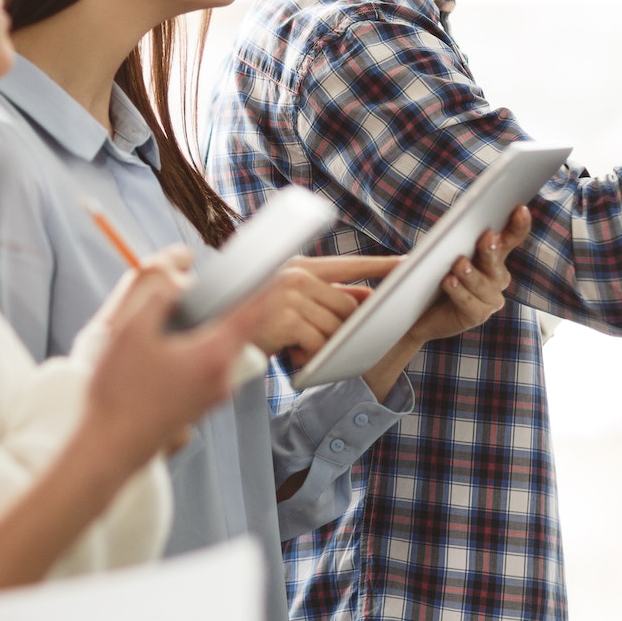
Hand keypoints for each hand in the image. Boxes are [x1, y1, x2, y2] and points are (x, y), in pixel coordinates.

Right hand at [81, 261, 275, 465]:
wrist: (110, 447)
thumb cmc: (120, 393)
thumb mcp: (131, 330)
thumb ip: (158, 297)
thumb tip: (177, 282)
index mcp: (213, 354)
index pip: (254, 312)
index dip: (266, 287)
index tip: (275, 269)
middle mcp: (222, 377)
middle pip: (238, 330)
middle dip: (227, 307)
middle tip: (206, 289)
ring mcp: (212, 395)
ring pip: (221, 350)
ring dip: (207, 331)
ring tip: (175, 321)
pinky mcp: (199, 406)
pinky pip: (208, 368)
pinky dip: (197, 352)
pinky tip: (166, 352)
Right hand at [250, 255, 402, 365]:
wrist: (216, 330)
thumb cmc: (255, 316)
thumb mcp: (291, 298)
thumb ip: (326, 294)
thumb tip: (366, 298)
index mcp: (300, 266)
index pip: (349, 264)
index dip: (379, 265)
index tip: (405, 264)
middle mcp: (296, 275)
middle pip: (346, 304)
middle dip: (345, 327)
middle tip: (332, 341)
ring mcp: (290, 295)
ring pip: (334, 327)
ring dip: (325, 345)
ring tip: (302, 350)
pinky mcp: (285, 318)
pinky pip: (318, 342)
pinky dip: (312, 354)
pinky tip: (297, 356)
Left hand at [402, 205, 531, 344]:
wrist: (415, 311)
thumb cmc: (428, 275)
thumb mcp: (436, 252)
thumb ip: (447, 240)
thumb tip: (451, 227)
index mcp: (492, 255)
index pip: (510, 238)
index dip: (518, 225)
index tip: (521, 209)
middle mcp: (497, 276)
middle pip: (497, 260)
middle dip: (492, 248)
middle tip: (487, 236)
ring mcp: (490, 298)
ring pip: (484, 283)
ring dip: (471, 273)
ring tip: (460, 264)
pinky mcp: (477, 316)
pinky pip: (471, 303)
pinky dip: (459, 292)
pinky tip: (449, 282)